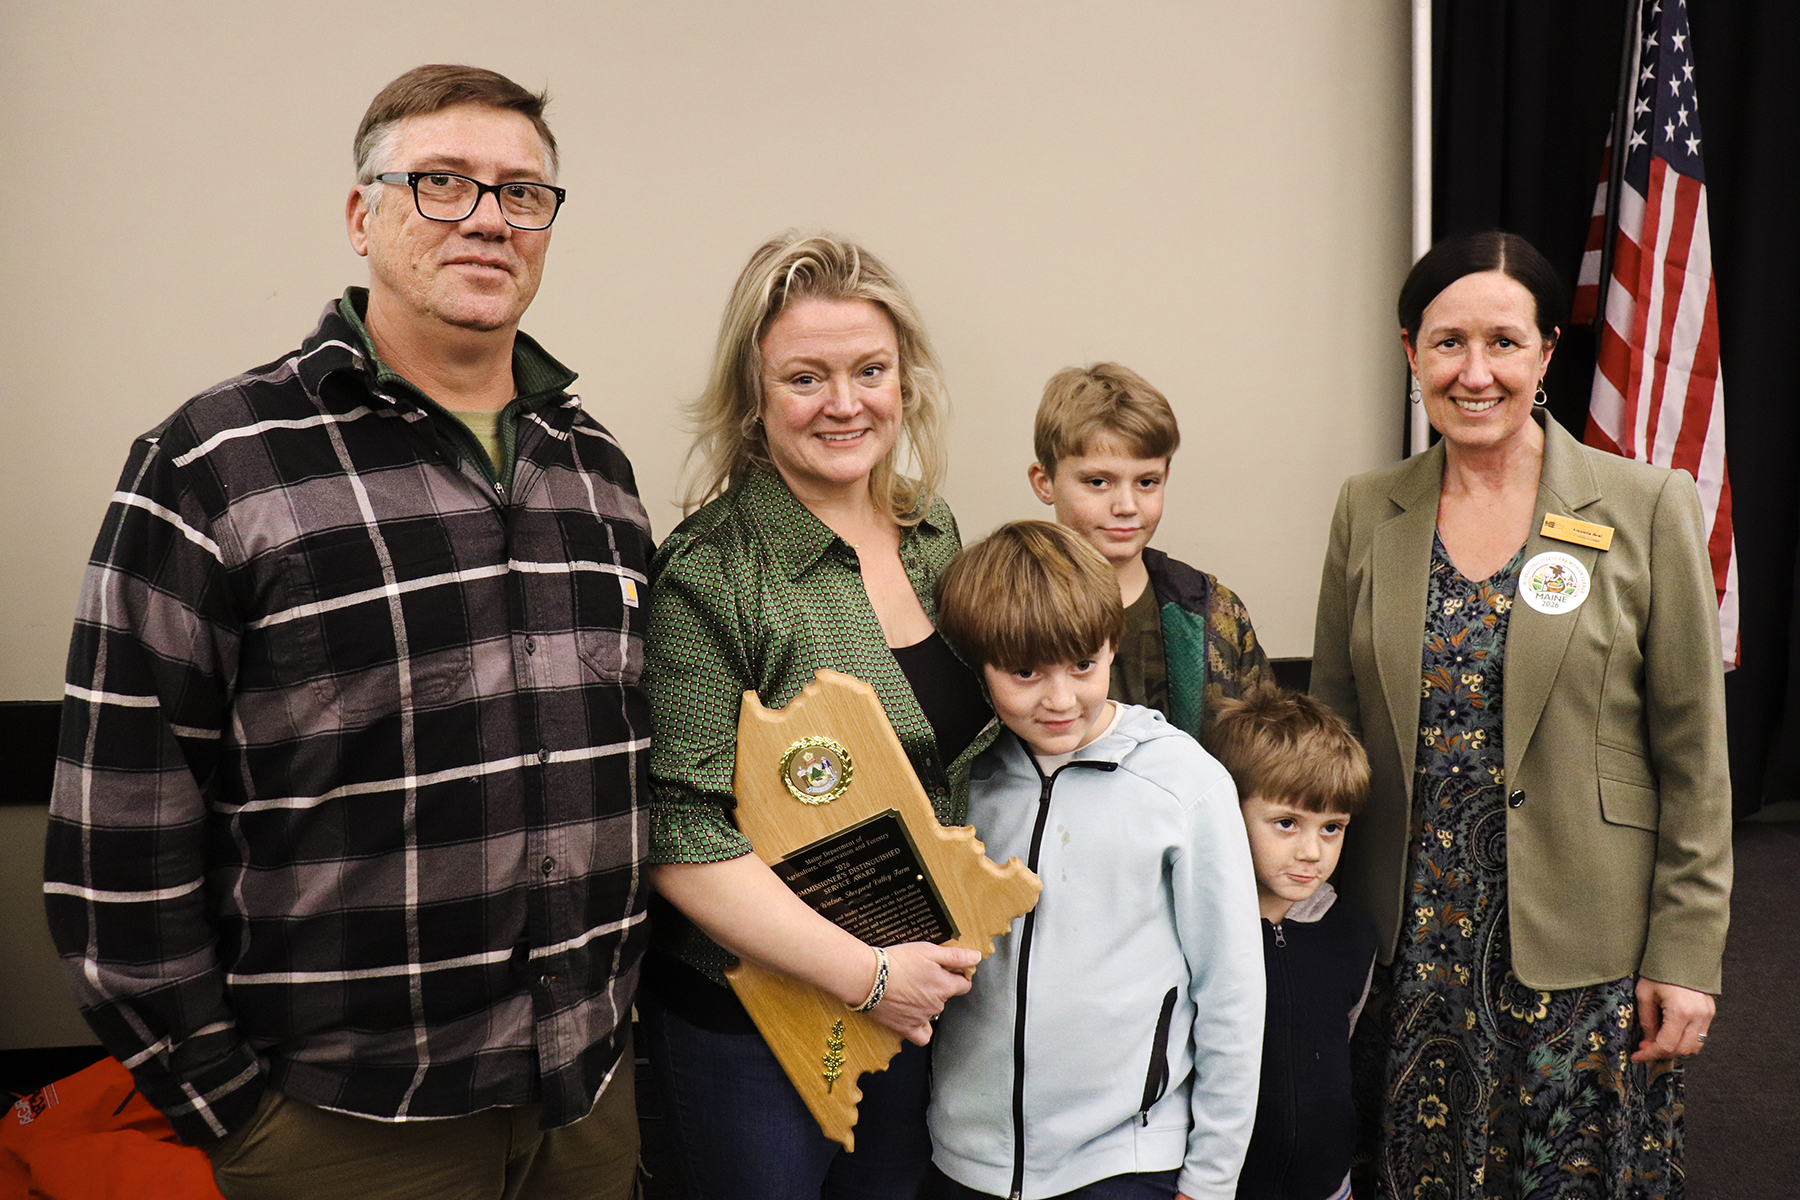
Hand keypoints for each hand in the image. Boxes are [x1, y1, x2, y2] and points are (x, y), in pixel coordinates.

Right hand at [865, 942, 979, 1044]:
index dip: (957, 974)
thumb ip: (956, 956)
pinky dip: (922, 1028)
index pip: (963, 983)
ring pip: (933, 1012)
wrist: (868, 977)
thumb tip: (976, 958)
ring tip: (910, 988)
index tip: (946, 968)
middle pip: (947, 997)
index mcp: (945, 986)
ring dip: (927, 1002)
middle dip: (939, 986)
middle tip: (921, 973)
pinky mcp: (906, 1028)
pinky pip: (922, 1036)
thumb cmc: (897, 961)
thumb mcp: (929, 950)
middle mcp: (937, 1005)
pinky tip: (916, 1017)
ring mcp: (922, 1019)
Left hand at [1631, 977, 1714, 1061]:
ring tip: (1657, 1041)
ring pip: (1694, 1047)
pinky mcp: (1710, 1011)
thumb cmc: (1660, 971)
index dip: (1650, 1054)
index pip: (1666, 1045)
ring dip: (1675, 1049)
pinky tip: (1670, 1034)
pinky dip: (1685, 1040)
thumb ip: (1647, 1020)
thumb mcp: (1645, 994)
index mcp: (1681, 1012)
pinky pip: (1700, 1036)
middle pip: (1682, 1050)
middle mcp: (1698, 1016)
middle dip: (1661, 1053)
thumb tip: (1648, 1042)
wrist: (1681, 953)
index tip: (1637, 1056)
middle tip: (1644, 1048)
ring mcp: (1708, 1014)